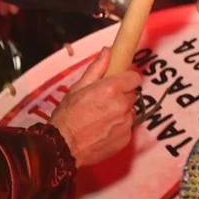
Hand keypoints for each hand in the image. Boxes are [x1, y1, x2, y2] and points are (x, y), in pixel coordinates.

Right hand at [47, 49, 140, 167]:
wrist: (63, 146)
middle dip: (121, 96)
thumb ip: (97, 68)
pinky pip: (127, 127)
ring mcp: (125, 123)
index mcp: (111, 89)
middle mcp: (122, 105)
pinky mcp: (126, 138)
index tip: (119, 81)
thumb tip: (108, 51)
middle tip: (103, 101)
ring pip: (130, 111)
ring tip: (100, 117)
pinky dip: (118, 127)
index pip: (135, 78)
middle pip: (132, 94)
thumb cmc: (67, 116)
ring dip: (120, 112)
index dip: (127, 79)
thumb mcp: (78, 87)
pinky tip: (102, 129)